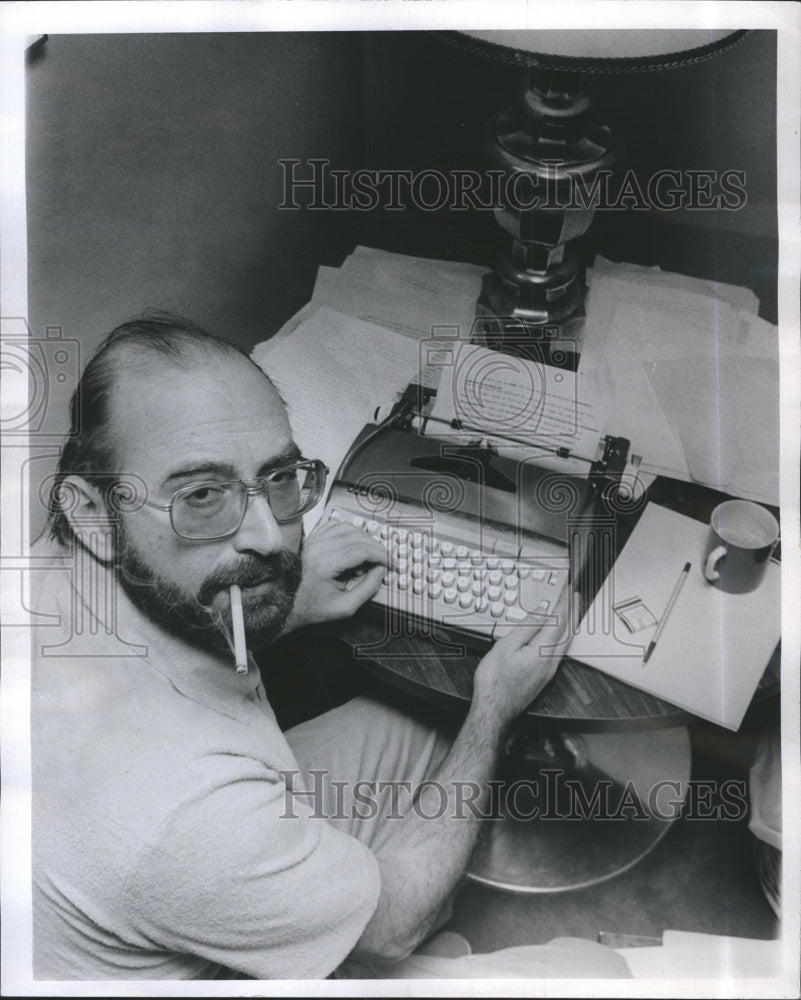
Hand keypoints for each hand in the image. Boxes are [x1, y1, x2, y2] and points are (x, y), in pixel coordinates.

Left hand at [283, 520, 389, 631]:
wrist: (285, 604)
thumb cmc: (311, 608)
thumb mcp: (345, 607)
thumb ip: (368, 588)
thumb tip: (381, 570)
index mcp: (325, 564)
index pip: (362, 549)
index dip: (381, 555)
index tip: (389, 563)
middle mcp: (318, 548)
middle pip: (357, 536)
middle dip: (375, 547)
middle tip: (381, 562)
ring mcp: (313, 541)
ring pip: (347, 527)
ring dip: (363, 539)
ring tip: (365, 558)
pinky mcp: (311, 539)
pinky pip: (334, 525)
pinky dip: (348, 532)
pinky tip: (352, 546)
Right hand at [471, 586, 576, 734]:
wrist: (494, 711)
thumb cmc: (495, 682)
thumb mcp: (505, 647)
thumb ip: (526, 627)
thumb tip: (542, 612)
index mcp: (542, 652)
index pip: (558, 621)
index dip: (563, 604)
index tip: (567, 590)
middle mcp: (550, 662)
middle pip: (567, 632)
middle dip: (572, 613)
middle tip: (575, 597)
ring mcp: (548, 671)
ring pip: (565, 643)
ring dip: (569, 625)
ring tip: (571, 613)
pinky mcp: (543, 677)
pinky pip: (559, 651)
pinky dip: (563, 637)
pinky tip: (558, 636)